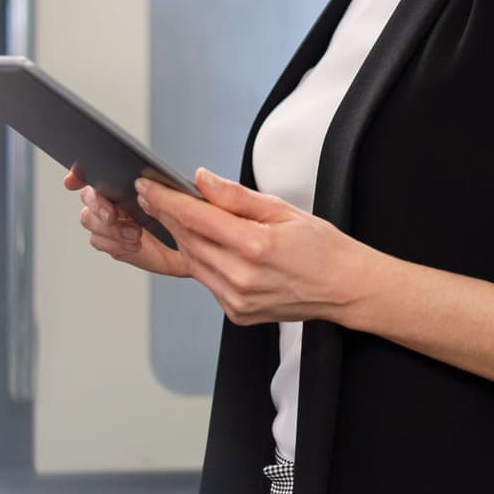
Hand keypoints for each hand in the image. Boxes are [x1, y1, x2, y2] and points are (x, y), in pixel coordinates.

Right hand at [64, 165, 191, 278]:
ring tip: (135, 235)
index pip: (98, 171)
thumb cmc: (191, 222)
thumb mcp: (187, 201)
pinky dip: (114, 244)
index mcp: (131, 183)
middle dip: (98, 205)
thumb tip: (153, 182)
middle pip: (88, 196)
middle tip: (116, 215)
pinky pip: (99, 241)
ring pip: (89, 220)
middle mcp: (117, 199)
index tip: (73, 180)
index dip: (80, 173)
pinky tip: (133, 245)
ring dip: (110, 229)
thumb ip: (172, 190)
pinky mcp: (113, 242)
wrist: (196, 254)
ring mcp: (112, 222)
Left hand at [135, 169, 379, 325]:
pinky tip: (201, 243)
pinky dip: (198, 260)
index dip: (167, 200)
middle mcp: (242, 278)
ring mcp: (237, 300)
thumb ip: (236, 196)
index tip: (149, 186)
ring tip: (173, 215)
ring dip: (179, 238)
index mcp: (255, 246)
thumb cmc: (321, 247)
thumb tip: (202, 180)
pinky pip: (206, 281)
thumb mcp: (282, 209)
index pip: (196, 218)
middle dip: (166, 216)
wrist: (344, 288)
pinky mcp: (236, 314)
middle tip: (152, 196)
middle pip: (188, 240)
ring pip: (192, 262)